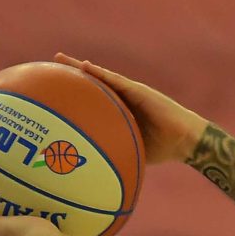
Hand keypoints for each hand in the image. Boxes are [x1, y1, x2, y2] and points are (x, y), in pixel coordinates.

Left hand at [54, 53, 206, 163]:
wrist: (184, 140)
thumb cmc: (162, 149)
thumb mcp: (131, 151)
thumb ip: (115, 153)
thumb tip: (96, 175)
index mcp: (119, 111)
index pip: (93, 99)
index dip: (75, 94)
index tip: (56, 91)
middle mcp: (122, 98)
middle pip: (92, 83)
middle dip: (71, 75)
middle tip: (50, 66)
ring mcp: (130, 92)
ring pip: (100, 77)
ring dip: (80, 68)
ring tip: (60, 60)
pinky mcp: (138, 90)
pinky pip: (116, 81)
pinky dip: (100, 74)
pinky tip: (85, 67)